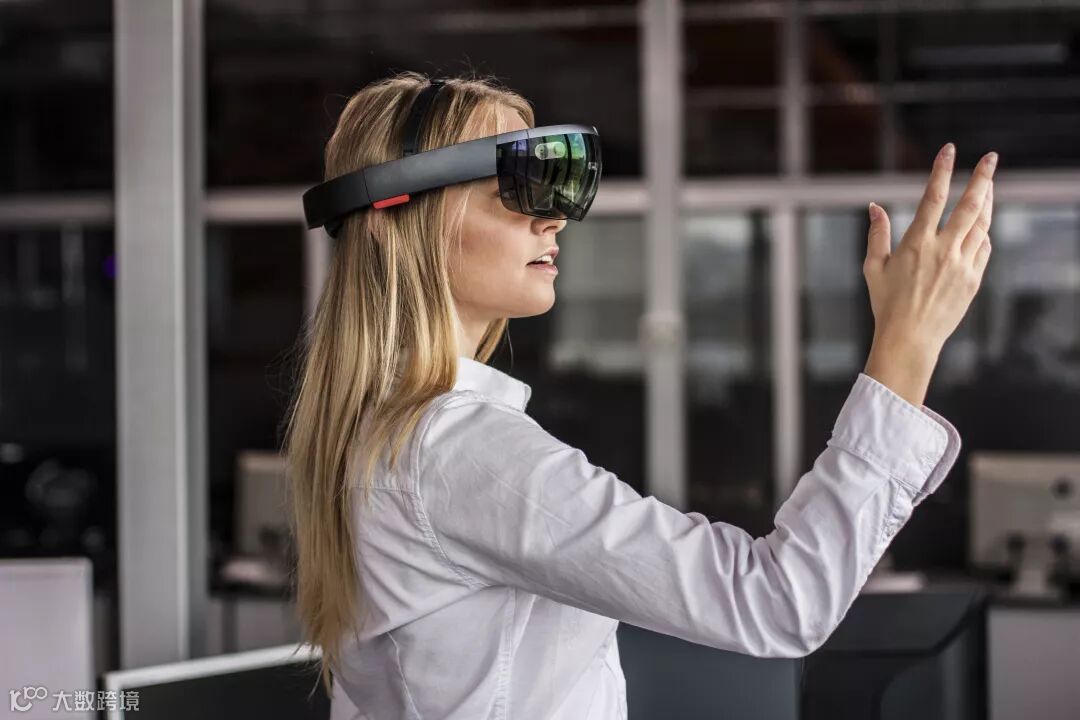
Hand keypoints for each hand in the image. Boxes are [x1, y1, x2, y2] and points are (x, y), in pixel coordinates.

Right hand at [862, 143, 996, 405]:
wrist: (910, 338)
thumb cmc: (886, 304)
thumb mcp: (873, 267)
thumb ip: (876, 233)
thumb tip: (874, 207)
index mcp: (917, 243)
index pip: (933, 197)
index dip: (942, 171)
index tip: (949, 151)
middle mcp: (943, 250)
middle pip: (970, 205)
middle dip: (983, 178)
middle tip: (991, 158)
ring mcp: (962, 265)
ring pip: (982, 225)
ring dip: (987, 202)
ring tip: (989, 186)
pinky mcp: (973, 279)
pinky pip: (984, 248)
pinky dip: (983, 233)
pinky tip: (981, 227)